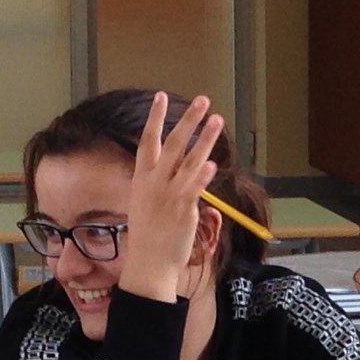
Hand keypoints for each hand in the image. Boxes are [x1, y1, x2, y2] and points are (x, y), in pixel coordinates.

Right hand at [120, 92, 223, 302]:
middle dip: (188, 120)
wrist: (149, 262)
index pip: (148, 141)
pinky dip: (200, 176)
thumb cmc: (150, 236)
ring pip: (188, 161)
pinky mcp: (182, 210)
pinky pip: (193, 189)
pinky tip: (210, 163)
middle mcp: (154, 183)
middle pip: (172, 144)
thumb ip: (158, 186)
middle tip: (202, 100)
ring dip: (203, 138)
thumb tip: (172, 176)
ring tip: (217, 119)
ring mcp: (168, 195)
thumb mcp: (146, 204)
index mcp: (142, 179)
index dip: (155, 119)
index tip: (161, 97)